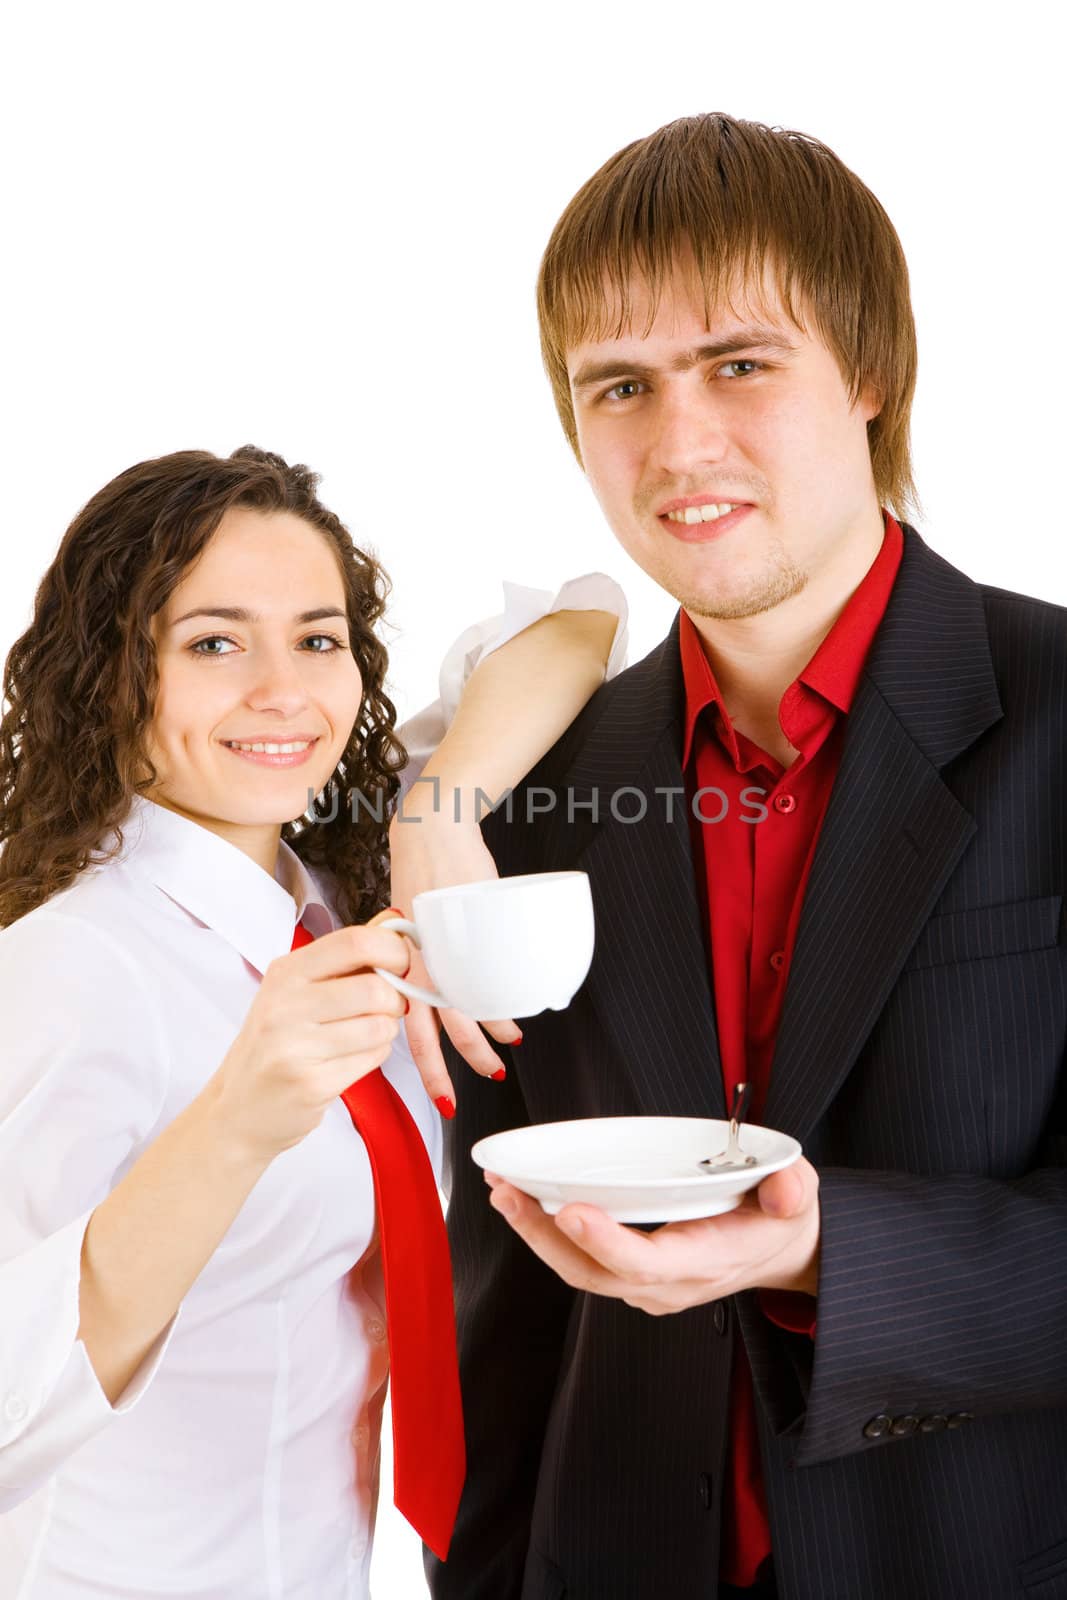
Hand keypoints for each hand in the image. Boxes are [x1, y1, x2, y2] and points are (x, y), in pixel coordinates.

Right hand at [208, 924, 409, 1164]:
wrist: (238, 1111)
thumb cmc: (275, 1044)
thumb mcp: (297, 991)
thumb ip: (345, 957)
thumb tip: (394, 920)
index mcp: (285, 972)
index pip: (355, 942)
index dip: (393, 950)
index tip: (400, 963)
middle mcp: (284, 1005)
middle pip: (375, 988)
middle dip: (396, 998)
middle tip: (389, 1006)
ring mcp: (294, 1046)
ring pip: (380, 1025)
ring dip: (386, 1030)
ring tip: (366, 1034)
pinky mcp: (311, 1084)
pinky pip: (372, 1058)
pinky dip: (375, 1055)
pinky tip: (352, 1058)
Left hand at [387, 806, 521, 1110]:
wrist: (432, 831)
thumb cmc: (425, 874)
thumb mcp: (413, 919)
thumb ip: (423, 950)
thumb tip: (448, 974)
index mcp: (396, 967)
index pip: (398, 1025)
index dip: (413, 1062)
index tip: (426, 1089)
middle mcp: (412, 968)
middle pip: (421, 1034)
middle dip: (441, 1074)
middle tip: (452, 1107)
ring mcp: (438, 956)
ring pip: (456, 1017)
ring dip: (479, 1047)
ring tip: (498, 1064)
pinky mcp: (461, 940)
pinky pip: (479, 987)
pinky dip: (498, 1012)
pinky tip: (511, 1027)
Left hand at [484, 1158, 819, 1312]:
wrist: (778, 1248)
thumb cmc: (780, 1215)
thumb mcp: (800, 1195)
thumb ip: (792, 1189)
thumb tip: (784, 1188)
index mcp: (707, 1262)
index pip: (647, 1263)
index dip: (606, 1241)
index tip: (571, 1208)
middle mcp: (668, 1283)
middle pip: (594, 1272)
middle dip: (545, 1235)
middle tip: (509, 1193)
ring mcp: (645, 1284)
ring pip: (578, 1270)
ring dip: (535, 1233)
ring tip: (502, 1191)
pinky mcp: (630, 1274)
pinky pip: (579, 1260)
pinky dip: (546, 1232)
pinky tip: (521, 1199)